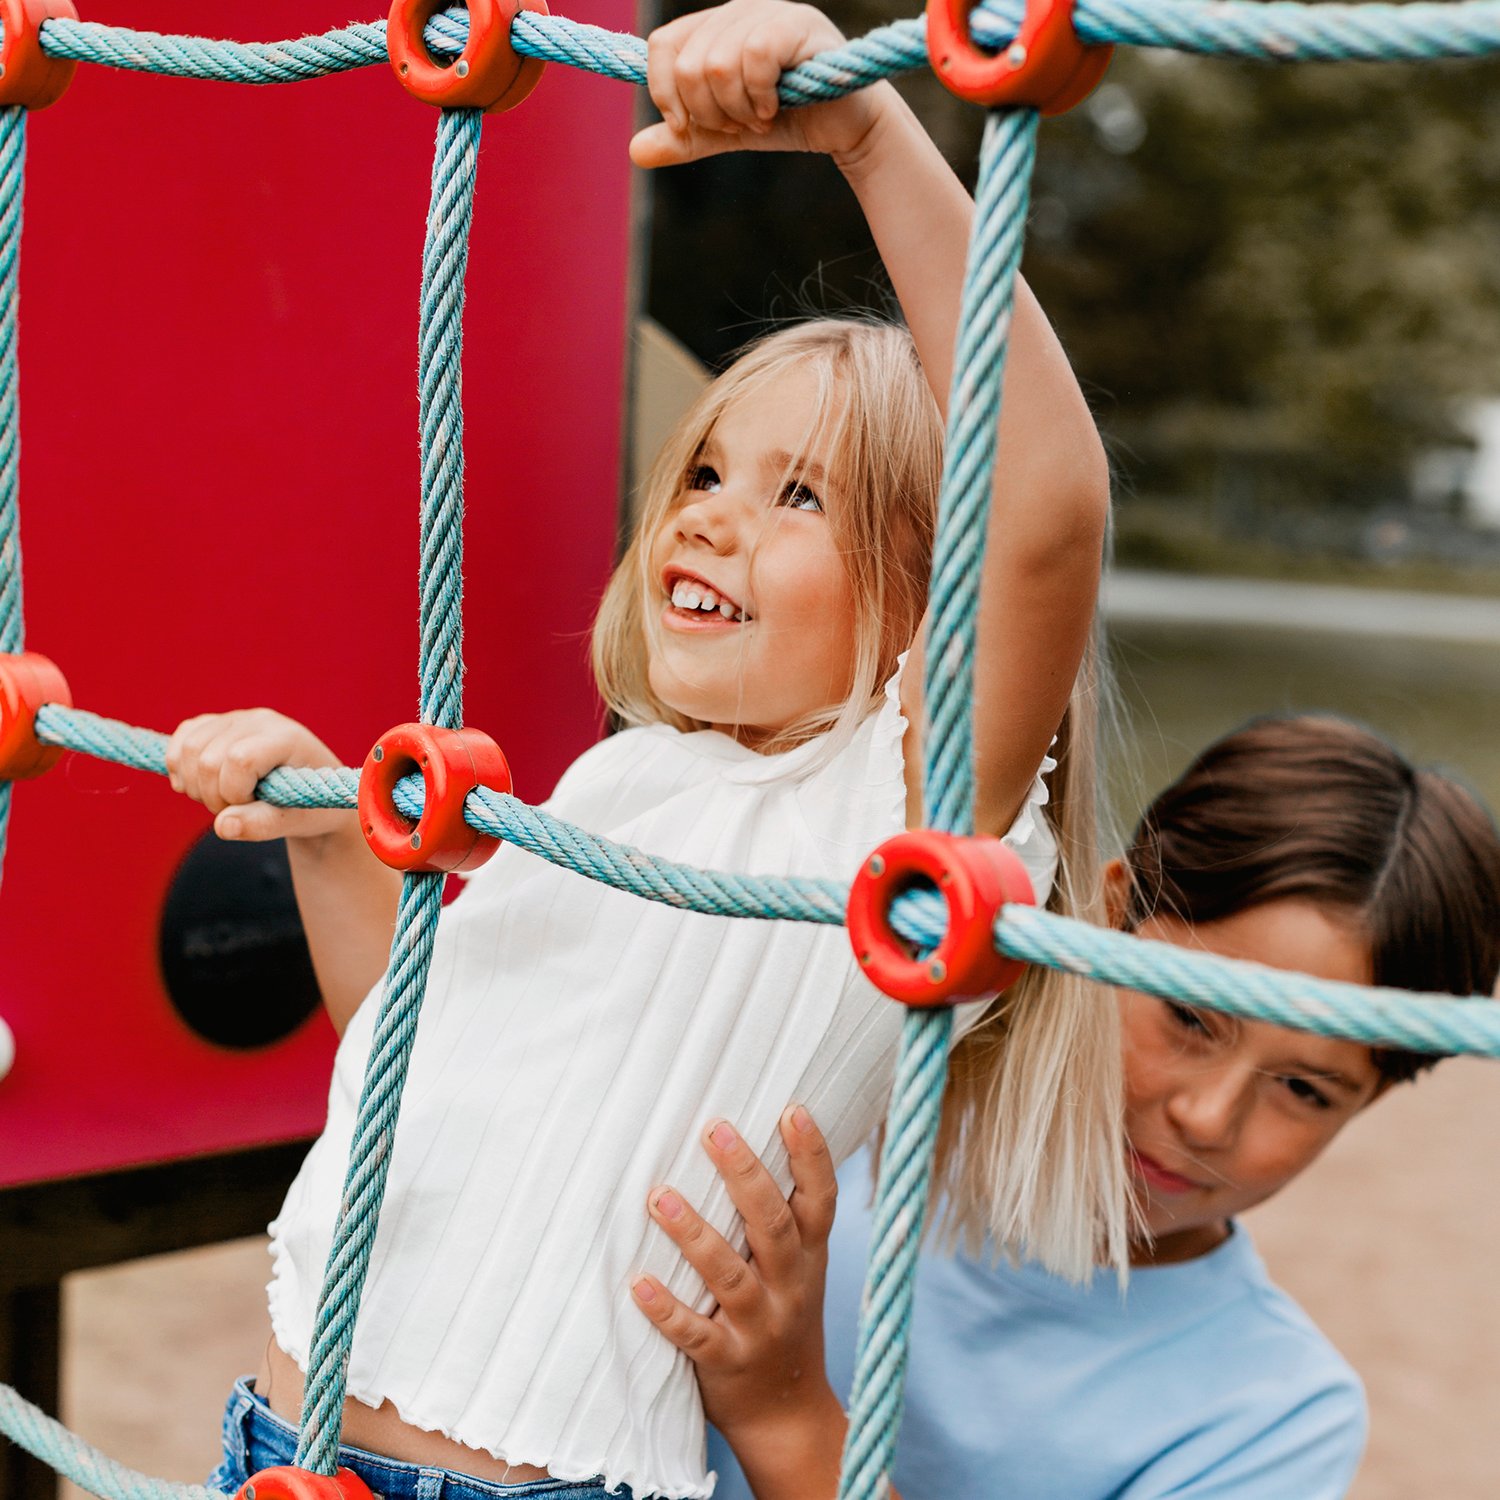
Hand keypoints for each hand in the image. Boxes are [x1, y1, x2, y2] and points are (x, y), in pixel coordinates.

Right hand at [166, 708, 350, 843]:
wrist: (312, 791)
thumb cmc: (311, 806)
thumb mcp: (297, 821)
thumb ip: (263, 824)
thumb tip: (223, 826)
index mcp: (287, 738)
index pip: (240, 760)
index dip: (235, 793)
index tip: (254, 807)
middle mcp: (260, 720)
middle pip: (207, 758)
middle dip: (213, 796)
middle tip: (237, 810)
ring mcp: (236, 718)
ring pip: (188, 748)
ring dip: (195, 785)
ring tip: (223, 799)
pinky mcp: (217, 724)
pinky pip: (182, 738)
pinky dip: (179, 767)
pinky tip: (197, 785)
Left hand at [630, 0, 894, 168]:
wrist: (845, 127)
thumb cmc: (788, 120)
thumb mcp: (726, 131)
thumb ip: (685, 138)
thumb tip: (635, 151)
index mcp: (715, 26)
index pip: (663, 45)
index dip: (664, 92)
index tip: (685, 126)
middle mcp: (738, 10)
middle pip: (688, 63)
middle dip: (708, 112)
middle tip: (737, 126)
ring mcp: (769, 12)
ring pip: (717, 64)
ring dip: (736, 110)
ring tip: (759, 119)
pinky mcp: (798, 25)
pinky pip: (754, 57)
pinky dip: (760, 97)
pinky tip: (774, 108)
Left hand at [632, 1107, 845, 1464]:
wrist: (789, 1416)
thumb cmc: (785, 1319)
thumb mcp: (801, 1270)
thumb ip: (781, 1220)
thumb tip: (744, 1141)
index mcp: (810, 1258)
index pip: (821, 1199)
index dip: (811, 1154)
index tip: (792, 1109)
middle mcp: (790, 1287)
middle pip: (772, 1225)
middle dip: (744, 1174)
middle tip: (713, 1128)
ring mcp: (760, 1327)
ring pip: (729, 1275)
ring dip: (694, 1235)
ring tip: (659, 1196)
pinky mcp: (726, 1363)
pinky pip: (695, 1335)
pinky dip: (666, 1310)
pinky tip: (637, 1283)